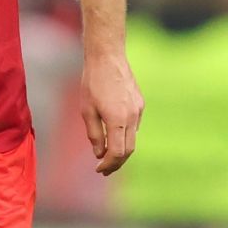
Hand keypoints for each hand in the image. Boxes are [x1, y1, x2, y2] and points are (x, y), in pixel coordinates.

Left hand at [80, 51, 142, 175]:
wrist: (108, 58)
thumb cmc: (93, 83)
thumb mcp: (87, 111)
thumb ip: (95, 134)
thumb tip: (99, 153)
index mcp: (118, 120)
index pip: (117, 152)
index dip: (108, 164)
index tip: (99, 169)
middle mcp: (132, 117)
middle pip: (129, 150)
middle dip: (117, 162)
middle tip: (104, 170)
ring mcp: (138, 110)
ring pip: (133, 139)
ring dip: (122, 150)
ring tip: (108, 157)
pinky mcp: (140, 104)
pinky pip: (134, 126)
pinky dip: (125, 136)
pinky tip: (114, 136)